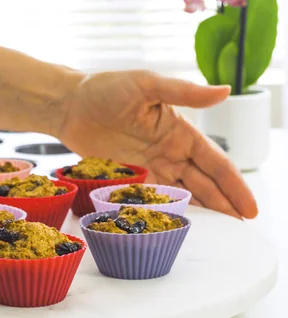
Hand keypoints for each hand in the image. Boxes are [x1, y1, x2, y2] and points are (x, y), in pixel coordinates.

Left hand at [57, 70, 257, 218]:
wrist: (69, 105)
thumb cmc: (106, 88)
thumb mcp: (147, 85)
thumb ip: (185, 93)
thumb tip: (225, 90)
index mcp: (179, 131)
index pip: (214, 162)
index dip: (233, 184)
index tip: (248, 207)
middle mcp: (168, 151)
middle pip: (203, 182)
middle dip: (224, 203)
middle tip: (240, 227)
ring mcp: (148, 166)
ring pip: (181, 193)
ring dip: (201, 210)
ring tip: (220, 231)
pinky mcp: (127, 176)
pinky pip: (152, 197)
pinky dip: (167, 210)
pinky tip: (179, 224)